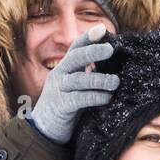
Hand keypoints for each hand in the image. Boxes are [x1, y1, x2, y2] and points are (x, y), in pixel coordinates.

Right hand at [29, 24, 119, 143]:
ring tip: (115, 81)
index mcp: (65, 68)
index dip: (88, 37)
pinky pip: (78, 99)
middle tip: (110, 49)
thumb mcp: (77, 87)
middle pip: (75, 57)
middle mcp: (60, 75)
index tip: (102, 29)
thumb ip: (89, 76)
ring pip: (78, 79)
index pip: (76, 48)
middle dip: (93, 51)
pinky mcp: (60, 106)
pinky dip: (94, 97)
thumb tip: (115, 67)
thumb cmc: (66, 106)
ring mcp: (58, 90)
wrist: (44, 129)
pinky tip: (107, 97)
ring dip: (99, 79)